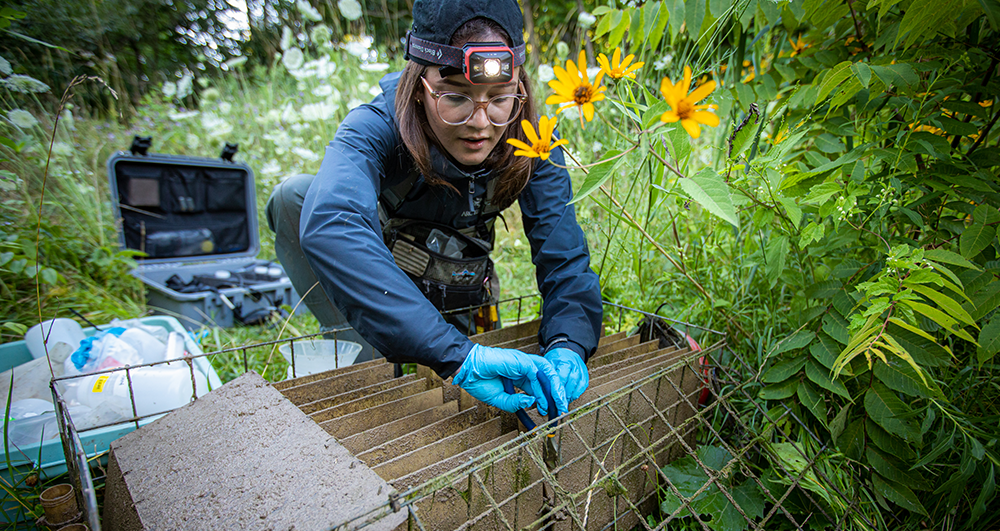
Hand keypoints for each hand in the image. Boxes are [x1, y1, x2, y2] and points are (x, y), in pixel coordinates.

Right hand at [453, 344, 568, 415]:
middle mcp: (524, 369)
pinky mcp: (520, 360)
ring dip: (555, 389)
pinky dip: (540, 387)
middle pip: (547, 380)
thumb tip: (532, 403)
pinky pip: (535, 374)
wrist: (467, 372)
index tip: (552, 413)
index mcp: (520, 377)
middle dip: (556, 395)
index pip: (540, 387)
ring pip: (547, 374)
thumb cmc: (480, 382)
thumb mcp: (500, 400)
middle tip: (561, 410)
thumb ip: (515, 403)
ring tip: (559, 404)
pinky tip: (541, 400)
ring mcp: (523, 363)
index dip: (547, 399)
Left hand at [544, 347, 588, 403]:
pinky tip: (569, 398)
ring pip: (578, 385)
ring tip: (563, 403)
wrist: (566, 352)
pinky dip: (576, 394)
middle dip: (565, 394)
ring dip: (571, 396)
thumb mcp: (547, 364)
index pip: (561, 377)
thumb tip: (541, 394)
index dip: (557, 389)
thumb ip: (545, 377)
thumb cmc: (555, 359)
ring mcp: (581, 370)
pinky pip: (582, 387)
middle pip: (571, 382)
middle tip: (558, 404)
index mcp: (563, 360)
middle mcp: (574, 364)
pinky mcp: (585, 375)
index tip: (553, 399)